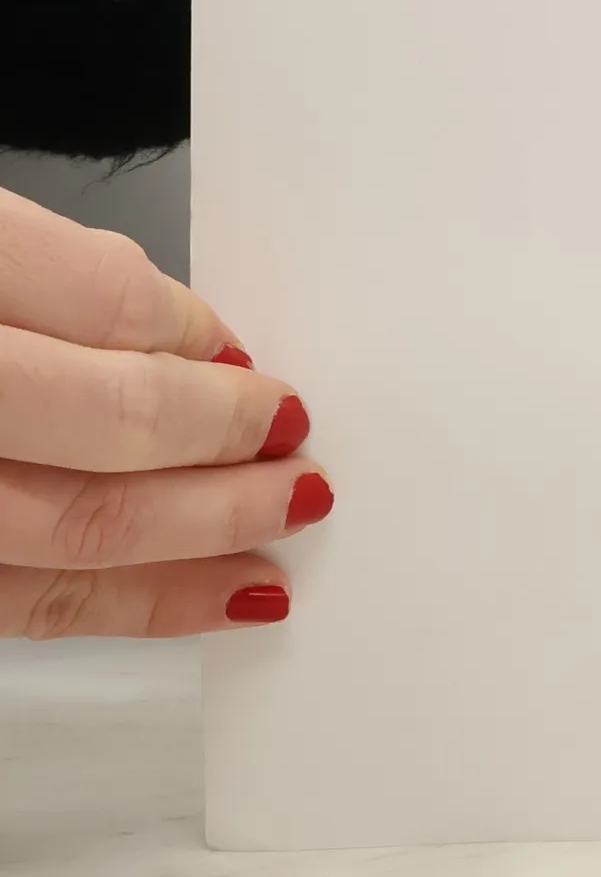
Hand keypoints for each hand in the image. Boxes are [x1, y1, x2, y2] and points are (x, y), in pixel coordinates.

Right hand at [0, 188, 327, 637]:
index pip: (108, 301)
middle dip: (228, 439)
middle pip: (112, 424)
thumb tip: (178, 334)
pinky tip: (207, 597)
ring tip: (285, 519)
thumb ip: (43, 271)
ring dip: (206, 532)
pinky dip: (128, 604)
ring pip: (71, 534)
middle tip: (296, 440)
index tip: (247, 358)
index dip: (199, 336)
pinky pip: (20, 603)